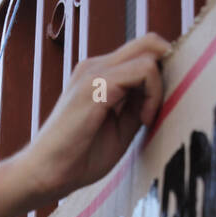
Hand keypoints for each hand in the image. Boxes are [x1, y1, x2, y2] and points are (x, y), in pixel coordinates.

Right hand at [19, 33, 171, 205]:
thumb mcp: (120, 129)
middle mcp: (95, 66)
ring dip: (160, 86)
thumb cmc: (79, 158)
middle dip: (170, 69)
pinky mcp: (96, 85)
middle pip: (149, 43)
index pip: (142, 51)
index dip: (164, 72)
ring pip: (149, 53)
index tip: (162, 105)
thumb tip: (163, 93)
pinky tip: (144, 120)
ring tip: (149, 118)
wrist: (45, 173)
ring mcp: (94, 72)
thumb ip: (138, 107)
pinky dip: (153, 94)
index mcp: (99, 75)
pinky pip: (143, 70)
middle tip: (163, 104)